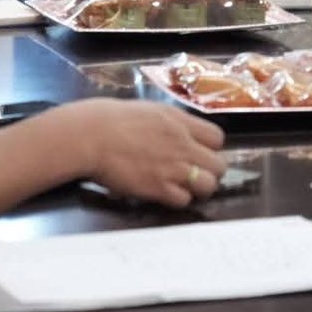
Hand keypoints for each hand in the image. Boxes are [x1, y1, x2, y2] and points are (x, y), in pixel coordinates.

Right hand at [63, 99, 225, 207]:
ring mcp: (173, 168)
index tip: (200, 152)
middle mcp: (183, 145)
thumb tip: (180, 131)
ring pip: (208, 185)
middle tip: (195, 173)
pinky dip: (177, 199)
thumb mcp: (150, 110)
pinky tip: (165, 193)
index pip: (218, 138)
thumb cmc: (113, 119)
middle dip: (210, 171)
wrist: (92, 135)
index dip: (211, 148)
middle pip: (219, 165)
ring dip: (199, 188)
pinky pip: (184, 200)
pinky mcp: (159, 188)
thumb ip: (172, 123)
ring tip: (184, 186)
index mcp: (181, 122)